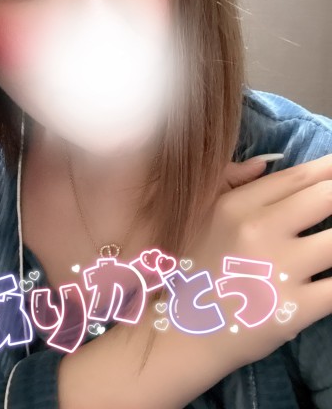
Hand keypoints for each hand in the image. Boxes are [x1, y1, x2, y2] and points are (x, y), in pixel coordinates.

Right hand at [186, 152, 331, 367]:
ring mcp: (278, 269)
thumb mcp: (201, 217)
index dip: (329, 168)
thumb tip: (264, 164)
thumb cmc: (191, 272)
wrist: (181, 333)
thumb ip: (229, 184)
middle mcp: (258, 230)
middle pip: (326, 197)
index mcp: (236, 206)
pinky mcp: (294, 309)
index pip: (295, 177)